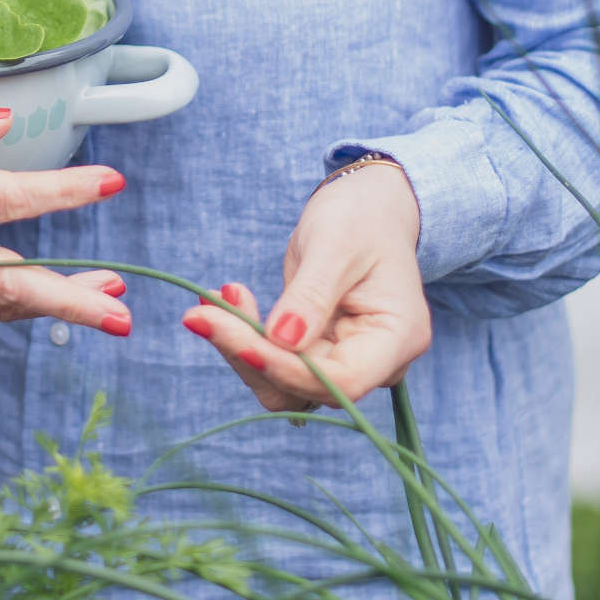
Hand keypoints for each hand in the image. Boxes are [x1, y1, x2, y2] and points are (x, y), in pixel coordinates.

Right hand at [0, 107, 131, 332]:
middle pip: (16, 282)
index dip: (67, 191)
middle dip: (74, 300)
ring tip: (99, 304)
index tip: (110, 182)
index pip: (13, 195)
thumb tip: (1, 121)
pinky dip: (7, 308)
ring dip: (52, 309)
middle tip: (122, 312)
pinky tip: (31, 300)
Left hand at [180, 162, 430, 409]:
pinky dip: (240, 339)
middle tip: (201, 313)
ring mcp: (344, 363)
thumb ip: (311, 295)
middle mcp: (376, 364)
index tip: (238, 340)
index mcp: (398, 337)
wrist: (366, 212)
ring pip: (281, 385)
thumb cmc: (359, 218)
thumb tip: (282, 340)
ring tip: (209, 303)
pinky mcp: (315, 356)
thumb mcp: (336, 245)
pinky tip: (220, 304)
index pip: (342, 380)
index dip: (287, 369)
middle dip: (249, 353)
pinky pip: (272, 364)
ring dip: (238, 348)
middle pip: (305, 387)